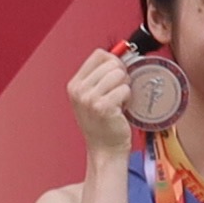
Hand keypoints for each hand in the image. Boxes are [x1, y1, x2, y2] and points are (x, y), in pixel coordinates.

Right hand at [66, 49, 141, 164]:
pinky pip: (125, 89)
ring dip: (125, 88)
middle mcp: (79, 90)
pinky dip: (128, 98)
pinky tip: (121, 109)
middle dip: (121, 76)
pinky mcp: (103, 107)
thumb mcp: (92, 96)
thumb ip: (101, 76)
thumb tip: (121, 55)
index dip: (114, 62)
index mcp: (75, 84)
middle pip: (112, 63)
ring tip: (119, 101)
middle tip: (118, 93)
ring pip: (120, 75)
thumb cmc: (103, 122)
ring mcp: (89, 98)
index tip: (116, 76)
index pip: (99, 54)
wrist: (105, 148)